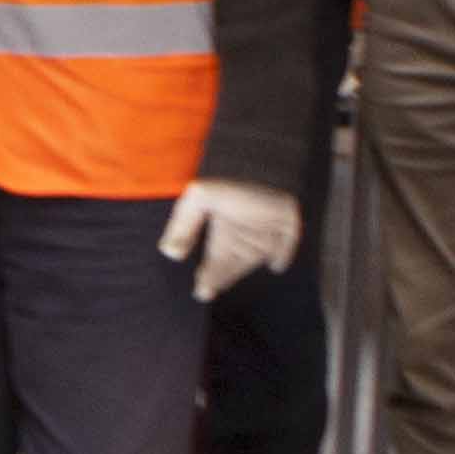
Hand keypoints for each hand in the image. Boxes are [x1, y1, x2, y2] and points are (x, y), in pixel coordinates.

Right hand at [157, 177, 300, 300]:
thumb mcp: (199, 198)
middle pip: (229, 267)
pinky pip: (284, 247)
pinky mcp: (285, 230)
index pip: (212, 263)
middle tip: (205, 291)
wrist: (259, 162)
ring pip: (250, 260)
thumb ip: (183, 225)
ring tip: (223, 280)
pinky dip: (282, 255)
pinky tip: (275, 264)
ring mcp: (263, 237)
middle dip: (219, 279)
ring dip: (239, 270)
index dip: (207, 278)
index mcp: (221, 235)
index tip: (200, 291)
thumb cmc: (228, 181)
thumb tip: (170, 253)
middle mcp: (240, 239)